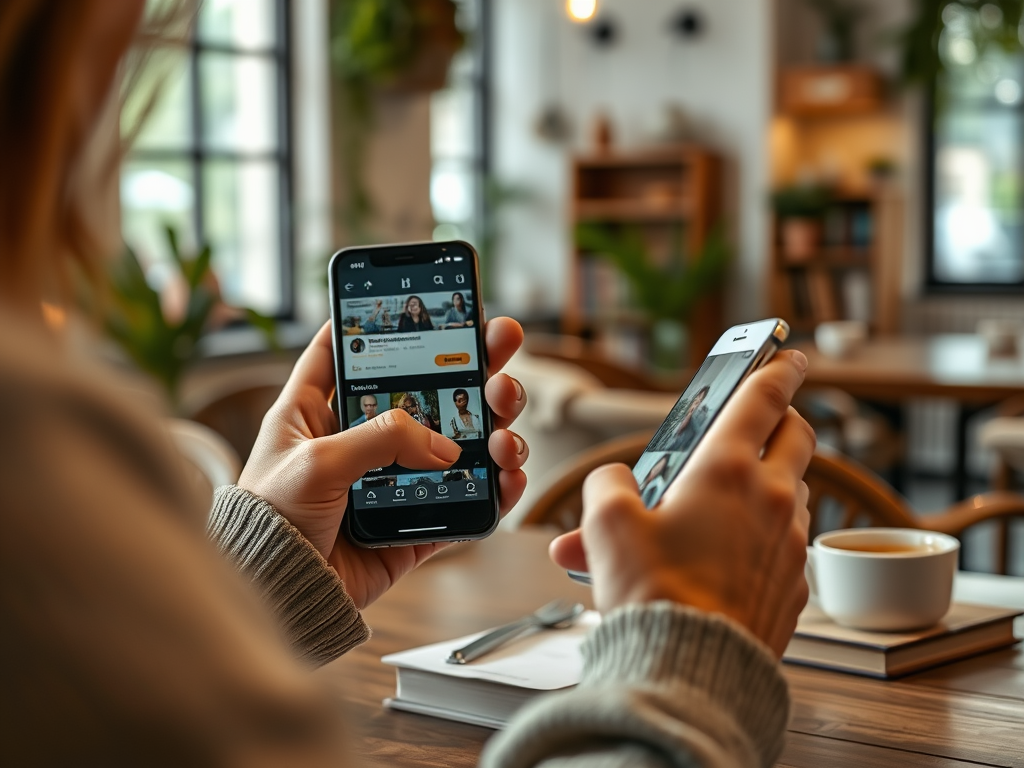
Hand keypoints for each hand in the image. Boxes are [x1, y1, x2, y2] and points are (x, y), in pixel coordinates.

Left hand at [238, 318, 528, 608]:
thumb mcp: (317, 461)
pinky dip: (493, 487)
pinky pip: (463, 499)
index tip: (413, 296)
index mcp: (314, 412)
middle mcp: (357, 440)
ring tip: (506, 418)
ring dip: (490, 423)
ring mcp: (389, 481)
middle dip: (468, 362)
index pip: (343, 350)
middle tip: (502, 341)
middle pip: (423, 389)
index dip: (375, 319)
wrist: (281, 595)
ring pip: (454, 441)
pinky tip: (510, 473)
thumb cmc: (271, 522)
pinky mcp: (412, 523)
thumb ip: (382, 439)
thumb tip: (445, 448)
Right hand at [549, 350, 814, 656]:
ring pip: (798, 489)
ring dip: (773, 480)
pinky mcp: (795, 583)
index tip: (788, 355)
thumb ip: (607, 486)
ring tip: (728, 499)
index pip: (764, 397)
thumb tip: (615, 483)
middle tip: (763, 422)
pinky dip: (768, 534)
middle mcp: (772, 498)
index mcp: (727, 469)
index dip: (777, 367)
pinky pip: (790, 542)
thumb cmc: (651, 594)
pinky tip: (730, 555)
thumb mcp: (606, 526)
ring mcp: (791, 542)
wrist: (689, 669)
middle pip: (799, 437)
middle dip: (785, 420)